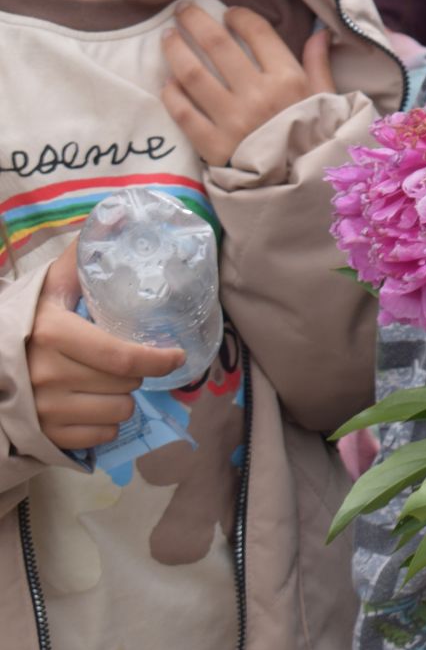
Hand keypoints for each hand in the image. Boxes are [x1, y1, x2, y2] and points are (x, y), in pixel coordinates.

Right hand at [26, 244, 184, 449]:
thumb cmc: (24, 322)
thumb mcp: (48, 286)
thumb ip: (81, 258)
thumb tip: (117, 213)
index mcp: (53, 335)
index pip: (123, 357)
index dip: (159, 359)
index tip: (176, 355)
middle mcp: (48, 376)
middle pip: (126, 383)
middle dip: (135, 372)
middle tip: (121, 360)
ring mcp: (45, 410)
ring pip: (119, 411)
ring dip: (121, 397)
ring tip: (104, 381)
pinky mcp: (45, 436)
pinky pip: (102, 435)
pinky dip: (105, 422)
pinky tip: (91, 403)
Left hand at [162, 5, 335, 167]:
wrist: (303, 188)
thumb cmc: (316, 139)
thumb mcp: (326, 99)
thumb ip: (318, 63)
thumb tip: (319, 31)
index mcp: (289, 79)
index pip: (258, 33)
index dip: (239, 16)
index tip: (229, 13)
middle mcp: (258, 94)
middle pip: (217, 44)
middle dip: (195, 21)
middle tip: (182, 11)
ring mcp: (232, 119)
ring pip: (192, 73)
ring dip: (175, 50)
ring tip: (167, 38)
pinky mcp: (212, 144)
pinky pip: (183, 111)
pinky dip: (172, 93)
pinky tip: (168, 82)